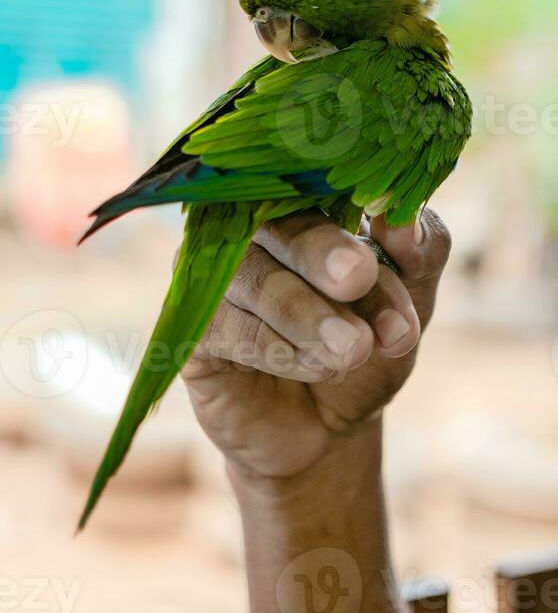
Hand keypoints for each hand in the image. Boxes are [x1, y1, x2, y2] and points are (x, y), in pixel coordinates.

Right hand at [182, 207, 450, 479]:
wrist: (328, 429)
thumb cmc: (366, 344)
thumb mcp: (408, 300)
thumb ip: (418, 253)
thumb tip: (403, 220)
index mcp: (305, 203)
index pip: (321, 183)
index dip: (354, 202)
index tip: (395, 237)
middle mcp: (252, 227)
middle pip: (278, 220)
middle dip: (322, 250)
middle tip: (358, 277)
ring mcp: (216, 274)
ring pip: (255, 277)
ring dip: (309, 314)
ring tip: (355, 349)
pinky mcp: (194, 325)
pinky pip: (229, 326)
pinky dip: (278, 348)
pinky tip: (319, 367)